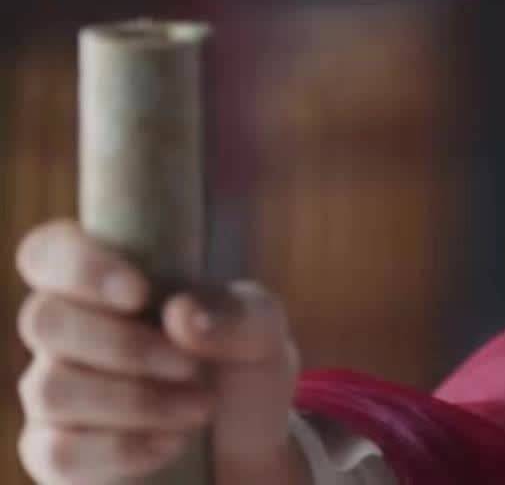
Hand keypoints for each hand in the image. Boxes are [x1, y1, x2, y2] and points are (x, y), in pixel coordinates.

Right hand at [14, 220, 308, 483]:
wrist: (245, 440)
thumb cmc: (239, 364)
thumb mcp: (262, 328)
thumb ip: (237, 312)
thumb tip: (180, 313)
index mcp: (107, 282)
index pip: (47, 252)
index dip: (79, 266)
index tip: (139, 292)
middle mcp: (67, 332)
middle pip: (43, 320)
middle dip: (126, 347)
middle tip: (190, 367)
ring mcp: (54, 391)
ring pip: (51, 389)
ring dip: (136, 401)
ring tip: (198, 407)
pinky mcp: (56, 451)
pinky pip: (58, 451)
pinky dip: (123, 449)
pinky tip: (170, 443)